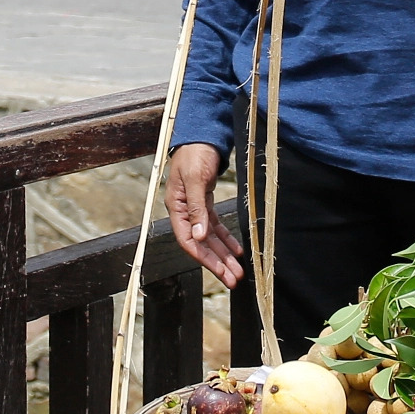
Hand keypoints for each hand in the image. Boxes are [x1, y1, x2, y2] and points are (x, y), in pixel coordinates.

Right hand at [166, 143, 243, 286]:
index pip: (188, 240)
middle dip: (217, 262)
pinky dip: (226, 238)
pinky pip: (215, 225)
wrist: (202, 134)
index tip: (219, 270)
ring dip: (224, 254)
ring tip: (237, 270)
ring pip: (210, 237)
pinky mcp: (205, 202)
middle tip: (233, 279)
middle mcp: (184, 211)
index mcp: (177, 208)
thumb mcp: (196, 179)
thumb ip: (196, 208)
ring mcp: (195, 208)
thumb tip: (199, 236)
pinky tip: (237, 249)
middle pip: (201, 244)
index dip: (203, 257)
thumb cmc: (195, 154)